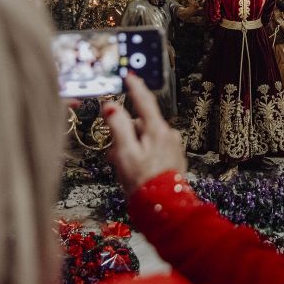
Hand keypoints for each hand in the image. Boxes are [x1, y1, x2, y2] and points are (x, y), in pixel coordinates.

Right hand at [103, 74, 186, 194]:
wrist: (163, 207)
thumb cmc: (142, 180)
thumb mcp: (124, 152)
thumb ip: (117, 127)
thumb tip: (110, 106)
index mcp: (158, 130)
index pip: (145, 101)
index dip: (135, 87)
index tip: (129, 76)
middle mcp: (168, 135)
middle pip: (141, 124)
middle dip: (125, 133)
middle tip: (113, 152)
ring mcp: (172, 147)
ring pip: (145, 138)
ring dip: (131, 146)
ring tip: (122, 166)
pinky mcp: (173, 159)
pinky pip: (153, 149)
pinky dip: (141, 154)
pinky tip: (134, 170)